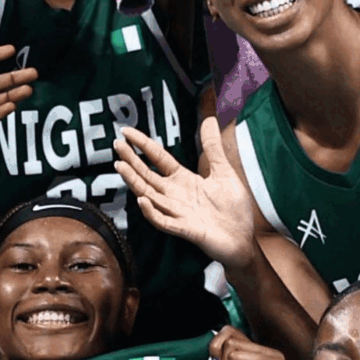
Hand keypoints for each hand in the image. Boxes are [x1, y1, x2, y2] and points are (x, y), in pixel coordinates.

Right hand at [114, 117, 257, 269]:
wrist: (243, 240)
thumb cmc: (232, 208)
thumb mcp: (223, 172)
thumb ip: (213, 147)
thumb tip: (209, 119)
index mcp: (183, 180)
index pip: (158, 159)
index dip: (143, 144)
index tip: (126, 131)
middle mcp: (174, 195)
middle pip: (147, 175)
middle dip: (132, 161)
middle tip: (116, 144)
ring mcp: (178, 213)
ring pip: (149, 196)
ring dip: (134, 182)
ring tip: (120, 166)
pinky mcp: (186, 230)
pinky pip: (164, 221)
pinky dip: (152, 212)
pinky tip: (142, 200)